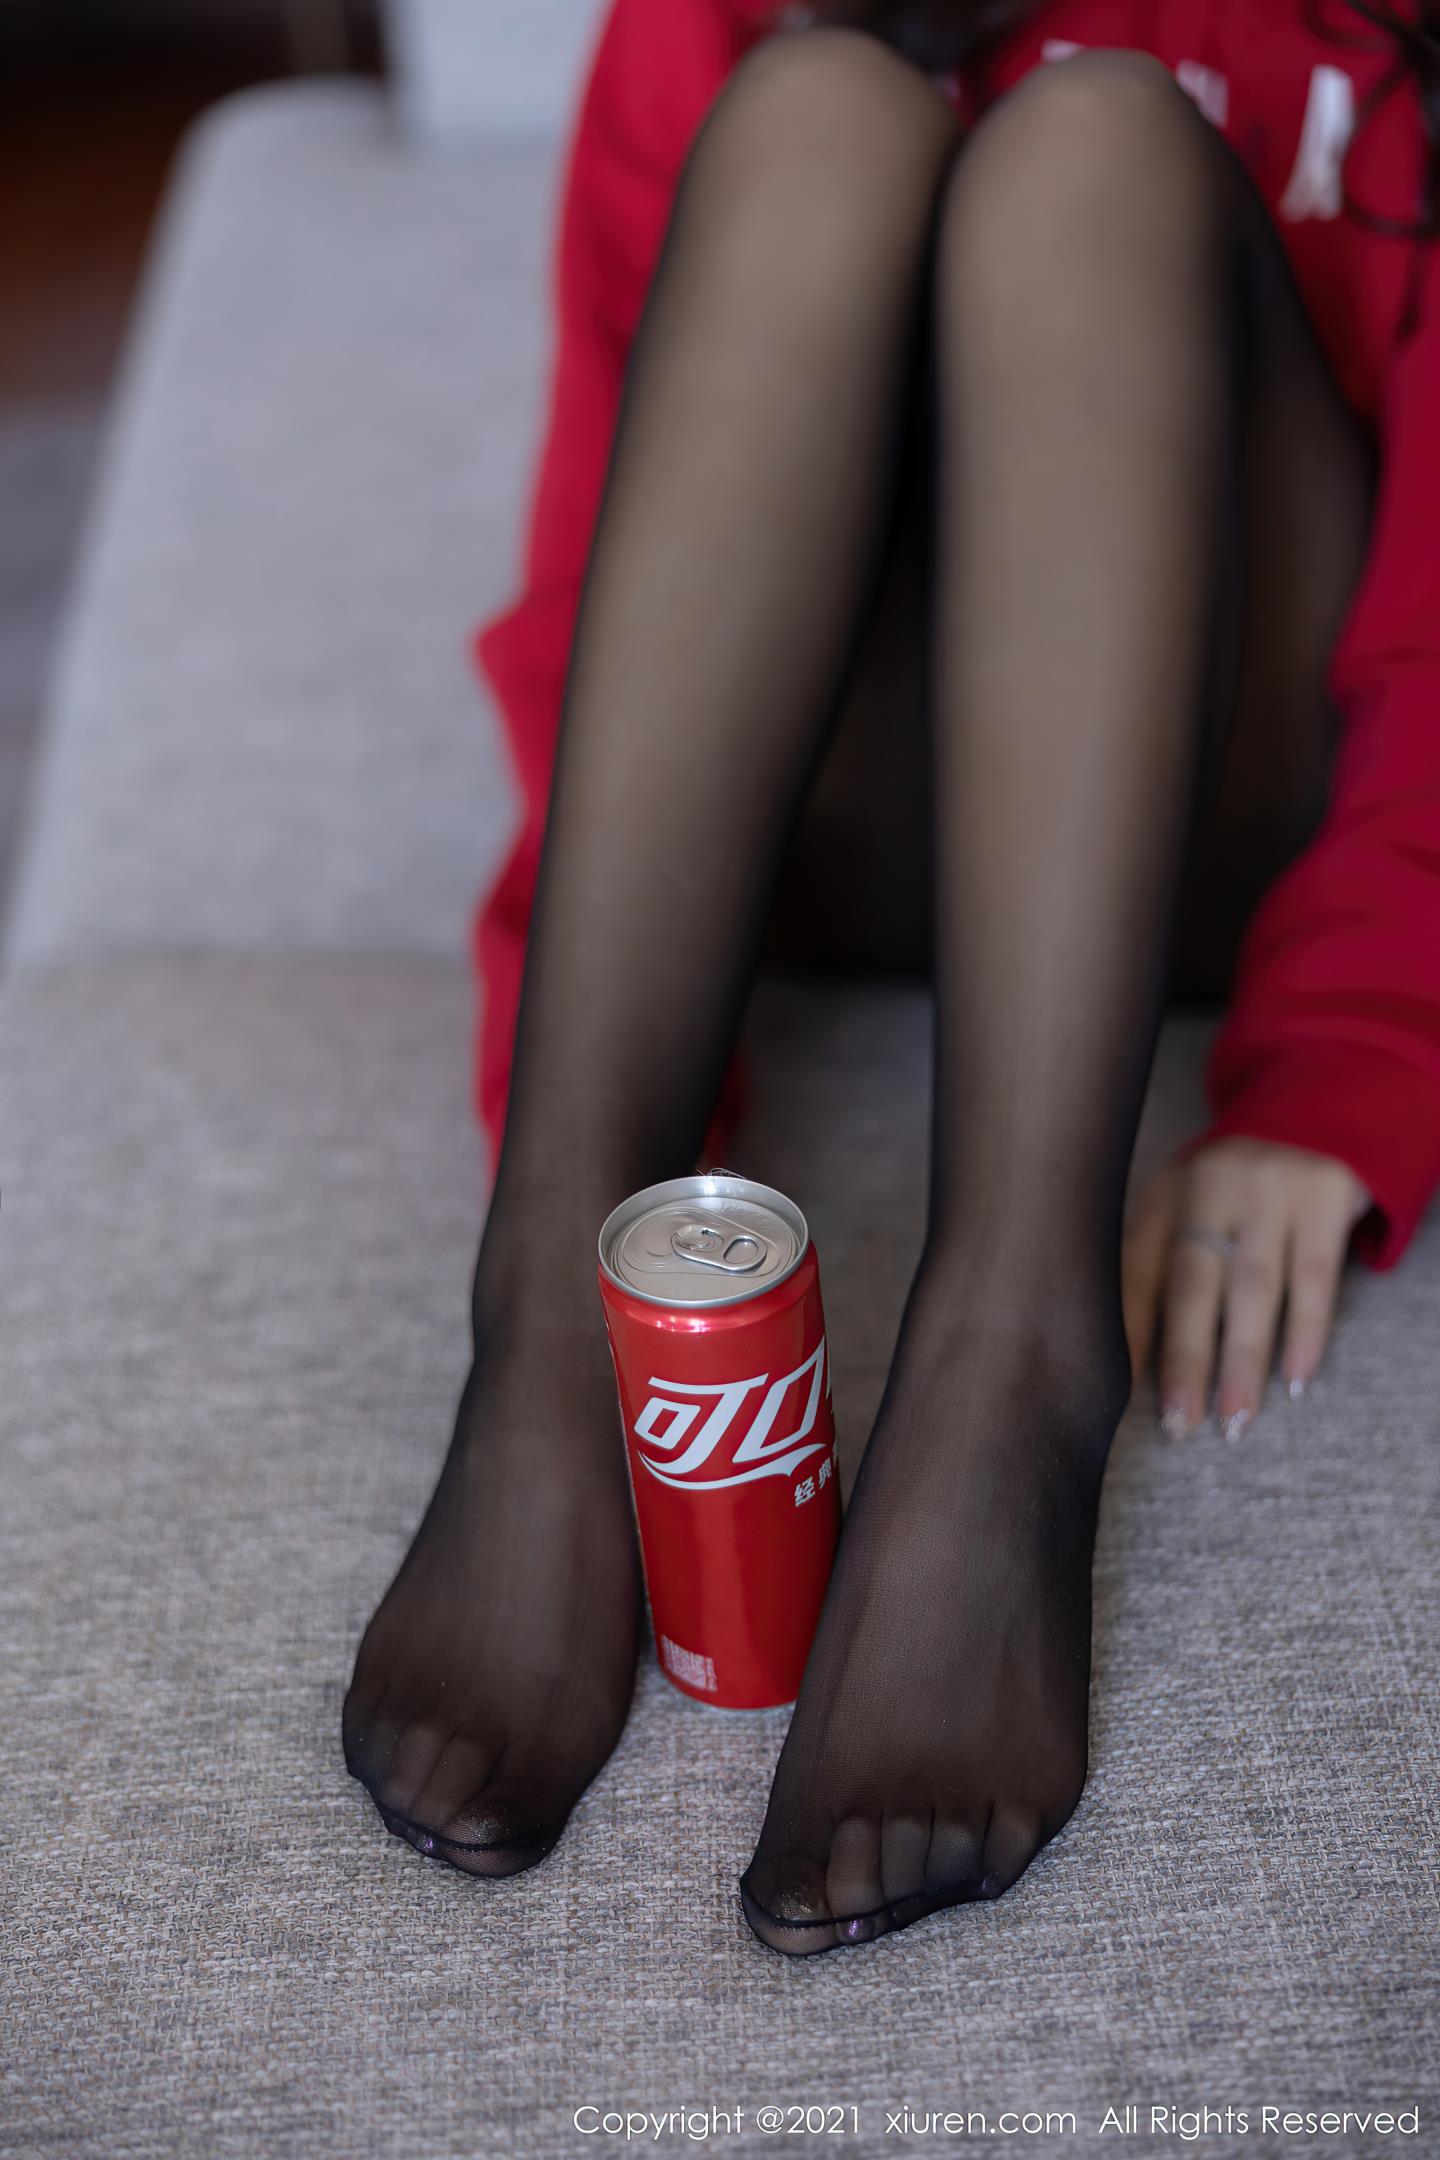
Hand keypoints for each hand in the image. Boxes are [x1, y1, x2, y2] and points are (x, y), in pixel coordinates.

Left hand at [1122, 1138, 1370, 1438]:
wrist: (1314, 1111)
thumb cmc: (1235, 1181)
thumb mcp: (1186, 1200)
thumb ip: (1159, 1256)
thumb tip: (1128, 1350)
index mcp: (1166, 1191)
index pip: (1136, 1268)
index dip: (1128, 1331)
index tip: (1116, 1391)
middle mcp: (1211, 1186)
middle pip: (1191, 1284)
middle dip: (1184, 1360)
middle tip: (1180, 1424)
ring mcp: (1270, 1189)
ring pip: (1252, 1288)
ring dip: (1242, 1360)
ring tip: (1235, 1419)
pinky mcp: (1324, 1196)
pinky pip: (1315, 1275)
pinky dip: (1306, 1330)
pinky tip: (1295, 1377)